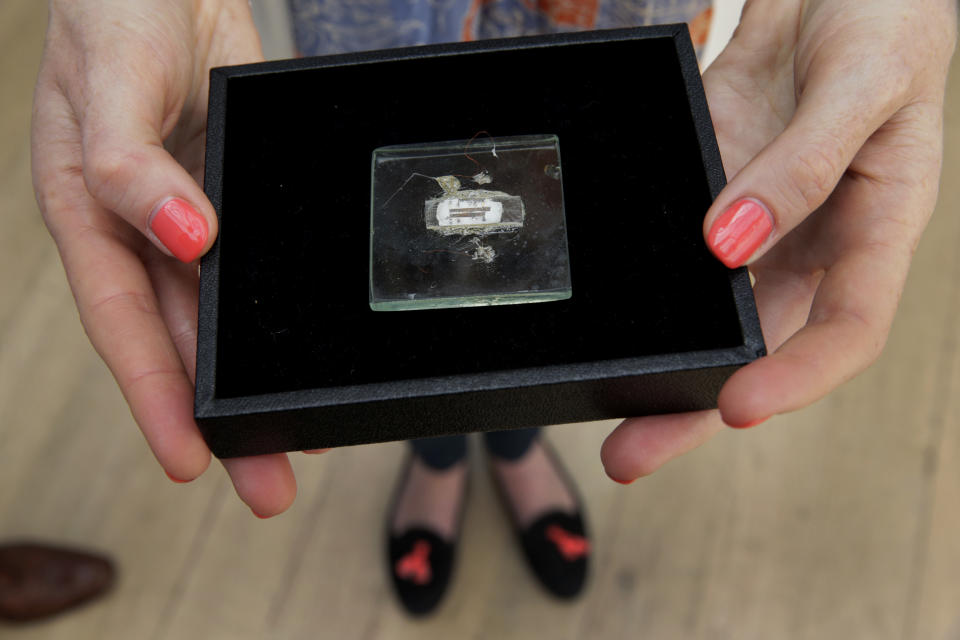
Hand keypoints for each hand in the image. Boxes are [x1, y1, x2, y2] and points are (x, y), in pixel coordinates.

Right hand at [32, 0, 298, 516]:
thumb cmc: (117, 18)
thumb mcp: (108, 89)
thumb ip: (129, 165)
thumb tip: (183, 234)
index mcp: (93, 217)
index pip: (126, 325)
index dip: (156, 397)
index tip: (192, 460)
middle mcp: (145, 233)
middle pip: (183, 343)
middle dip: (221, 418)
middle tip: (267, 485)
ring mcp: (198, 219)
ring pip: (224, 320)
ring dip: (257, 380)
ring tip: (298, 444)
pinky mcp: (242, 199)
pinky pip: (261, 269)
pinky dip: (280, 314)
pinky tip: (304, 351)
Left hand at [601, 0, 956, 481]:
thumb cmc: (883, 16)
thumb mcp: (862, 86)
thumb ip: (802, 166)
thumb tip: (729, 242)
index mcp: (874, 226)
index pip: (844, 329)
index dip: (795, 377)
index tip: (736, 405)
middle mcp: (811, 239)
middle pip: (758, 344)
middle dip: (699, 406)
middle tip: (633, 453)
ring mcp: (755, 218)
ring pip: (710, 310)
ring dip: (661, 360)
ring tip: (603, 407)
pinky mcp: (709, 185)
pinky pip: (675, 247)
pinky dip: (646, 286)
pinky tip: (610, 317)